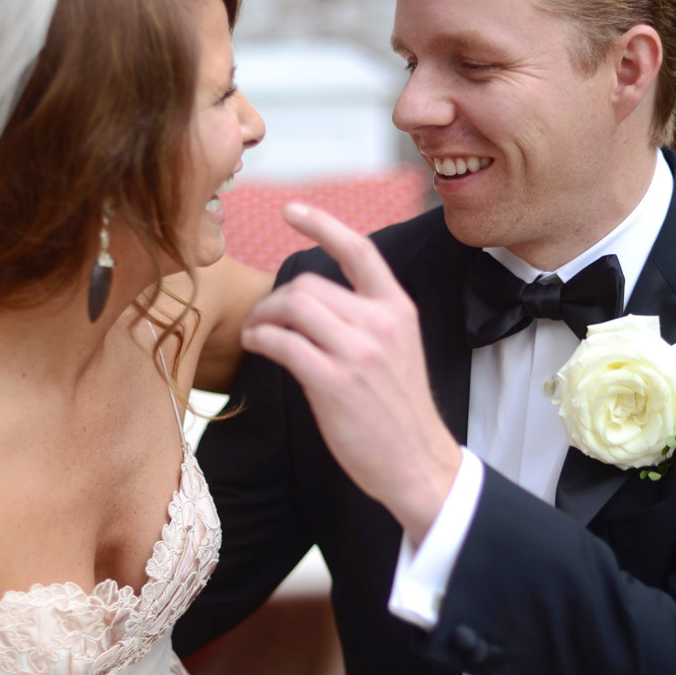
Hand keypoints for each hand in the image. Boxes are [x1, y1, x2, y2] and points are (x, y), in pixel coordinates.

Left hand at [240, 204, 461, 543]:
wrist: (417, 463)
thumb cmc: (399, 412)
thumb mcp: (397, 350)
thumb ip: (366, 320)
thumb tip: (314, 304)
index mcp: (398, 309)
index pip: (359, 251)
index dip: (322, 224)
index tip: (291, 211)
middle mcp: (380, 323)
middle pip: (308, 283)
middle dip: (275, 299)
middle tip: (263, 320)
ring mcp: (358, 352)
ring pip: (292, 307)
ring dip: (263, 318)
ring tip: (257, 334)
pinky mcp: (333, 382)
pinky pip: (283, 342)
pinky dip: (260, 339)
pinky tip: (257, 346)